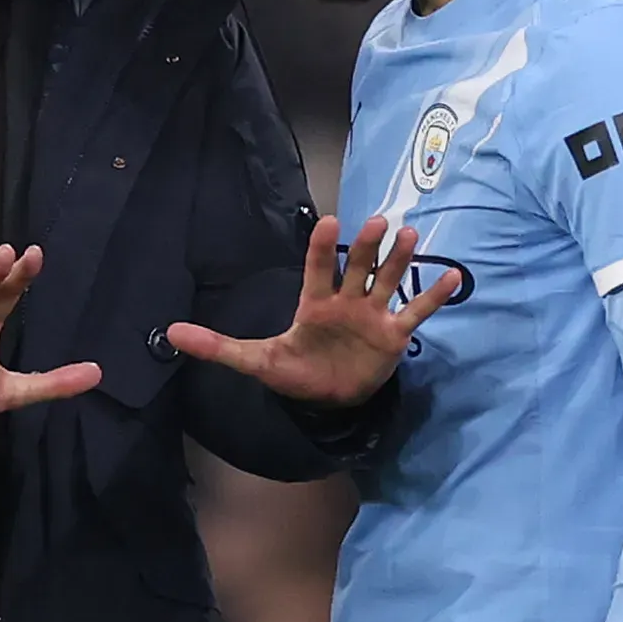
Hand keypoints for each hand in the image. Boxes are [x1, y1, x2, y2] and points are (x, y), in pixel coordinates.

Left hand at [164, 213, 459, 405]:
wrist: (329, 400)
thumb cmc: (295, 373)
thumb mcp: (256, 362)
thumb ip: (218, 347)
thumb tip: (170, 334)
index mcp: (314, 303)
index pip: (318, 269)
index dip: (322, 249)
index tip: (328, 223)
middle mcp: (346, 301)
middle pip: (358, 267)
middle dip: (367, 246)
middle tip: (376, 221)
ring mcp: (373, 314)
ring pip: (387, 279)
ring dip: (399, 259)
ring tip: (410, 234)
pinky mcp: (394, 334)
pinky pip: (416, 310)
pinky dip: (433, 295)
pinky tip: (452, 274)